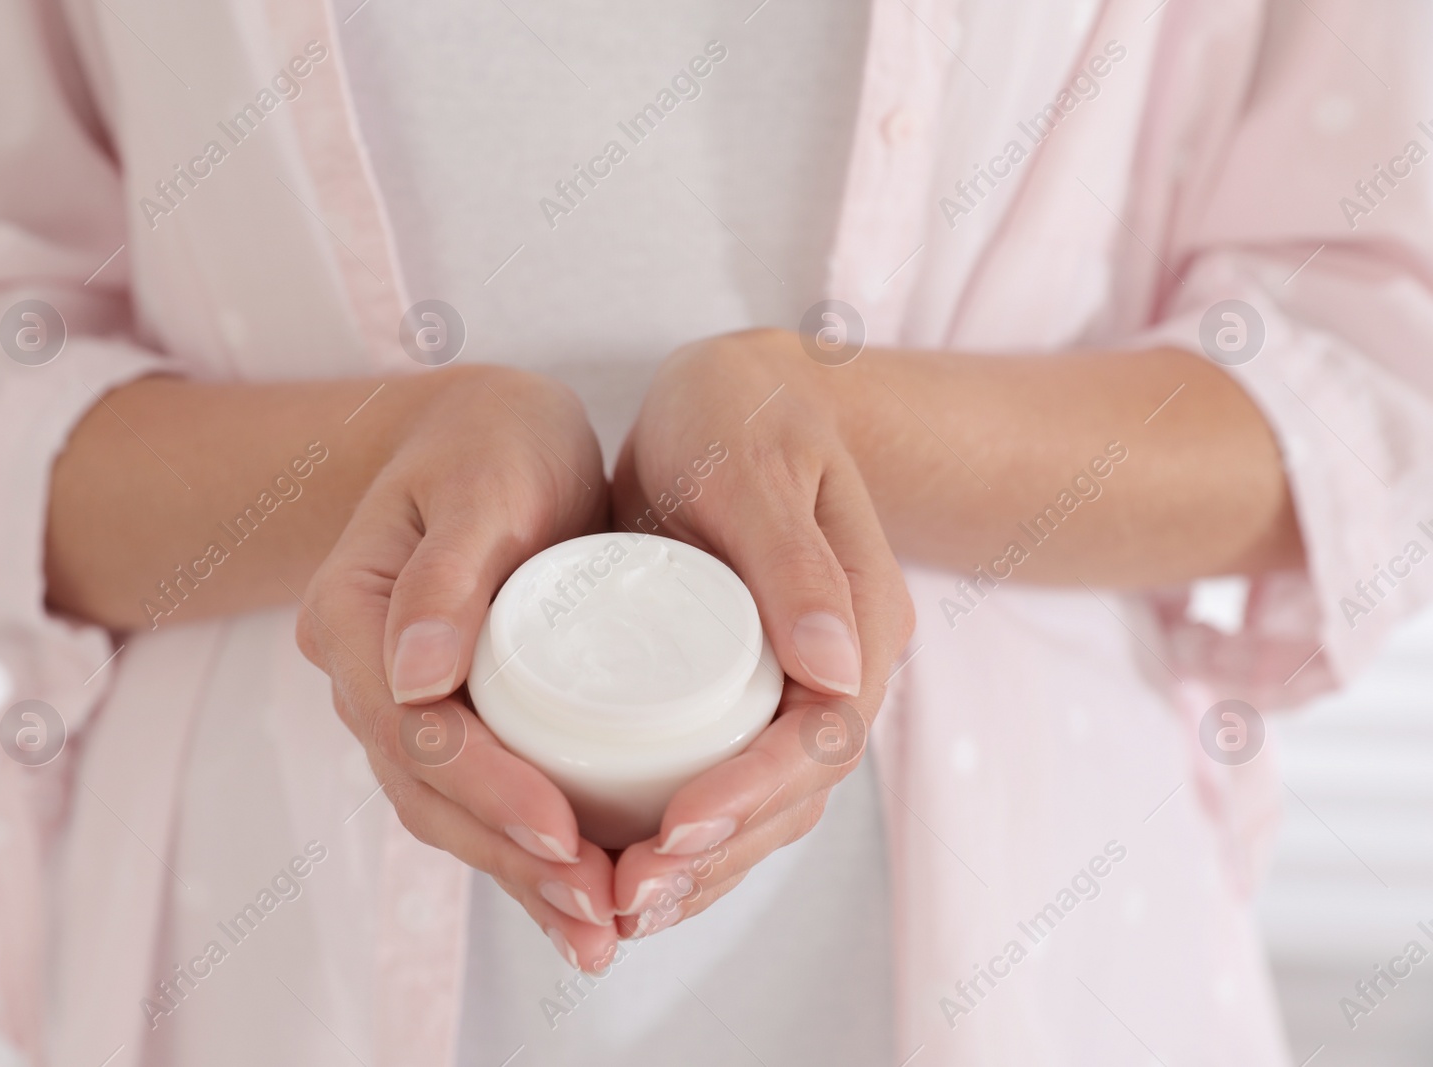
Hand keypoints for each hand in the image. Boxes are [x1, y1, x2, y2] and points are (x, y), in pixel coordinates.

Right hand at [296, 366, 621, 971]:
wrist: (486, 432)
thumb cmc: (486, 440)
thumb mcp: (477, 483)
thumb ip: (447, 571)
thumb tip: (416, 679)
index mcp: (352, 619)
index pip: (417, 731)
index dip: (491, 792)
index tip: (566, 834)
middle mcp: (369, 675)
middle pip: (430, 794)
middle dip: (513, 862)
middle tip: (596, 916)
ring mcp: (407, 702)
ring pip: (453, 811)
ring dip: (522, 877)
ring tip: (598, 932)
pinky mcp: (458, 714)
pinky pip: (483, 796)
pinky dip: (531, 849)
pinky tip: (585, 896)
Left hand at [609, 329, 913, 936]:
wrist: (736, 393)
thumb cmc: (743, 411)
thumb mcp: (757, 466)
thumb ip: (794, 559)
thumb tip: (834, 670)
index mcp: (860, 621)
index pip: (820, 736)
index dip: (752, 793)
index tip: (674, 829)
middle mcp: (839, 668)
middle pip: (797, 793)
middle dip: (717, 854)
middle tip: (627, 896)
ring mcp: (798, 685)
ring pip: (768, 806)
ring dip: (702, 867)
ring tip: (621, 905)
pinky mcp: (749, 692)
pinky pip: (732, 781)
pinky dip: (689, 836)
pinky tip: (628, 867)